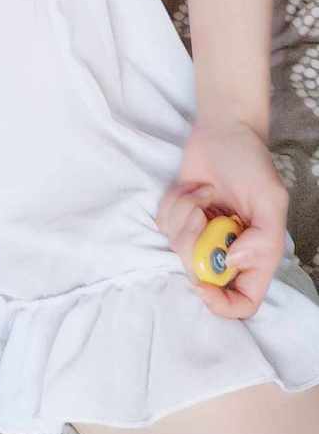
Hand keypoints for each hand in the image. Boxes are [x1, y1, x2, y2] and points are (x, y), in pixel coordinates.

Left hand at [154, 118, 289, 318]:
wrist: (223, 130)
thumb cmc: (251, 163)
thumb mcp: (270, 200)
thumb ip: (262, 239)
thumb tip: (232, 263)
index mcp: (256, 255)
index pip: (242, 302)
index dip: (222, 304)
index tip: (201, 284)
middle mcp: (227, 250)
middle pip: (201, 276)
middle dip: (194, 243)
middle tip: (202, 213)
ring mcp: (200, 234)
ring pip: (177, 248)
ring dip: (185, 215)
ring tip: (202, 192)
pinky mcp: (179, 215)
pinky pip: (163, 225)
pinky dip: (173, 203)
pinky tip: (192, 188)